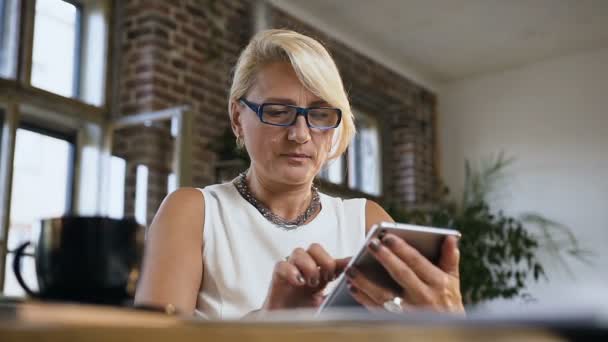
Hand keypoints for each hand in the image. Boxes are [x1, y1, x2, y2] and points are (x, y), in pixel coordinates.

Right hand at [262, 243, 349, 309]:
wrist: (282, 327)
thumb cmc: (302, 317)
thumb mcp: (325, 306)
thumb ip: (336, 295)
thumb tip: (351, 288)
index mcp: (319, 275)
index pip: (332, 260)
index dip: (343, 260)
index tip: (352, 264)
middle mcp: (305, 270)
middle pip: (315, 248)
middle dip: (324, 260)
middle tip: (327, 277)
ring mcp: (290, 271)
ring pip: (298, 252)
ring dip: (309, 265)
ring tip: (311, 283)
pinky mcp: (277, 278)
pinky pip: (281, 265)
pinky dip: (291, 271)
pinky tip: (298, 282)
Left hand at [345, 233, 464, 314]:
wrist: (446, 333)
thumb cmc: (448, 303)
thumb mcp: (453, 281)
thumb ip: (449, 259)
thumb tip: (450, 238)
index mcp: (438, 283)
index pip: (417, 262)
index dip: (402, 248)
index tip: (388, 236)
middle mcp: (424, 297)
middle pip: (401, 274)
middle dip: (385, 258)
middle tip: (371, 244)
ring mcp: (410, 312)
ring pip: (384, 295)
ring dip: (366, 281)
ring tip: (352, 268)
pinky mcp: (397, 322)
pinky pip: (377, 310)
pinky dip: (363, 298)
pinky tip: (352, 287)